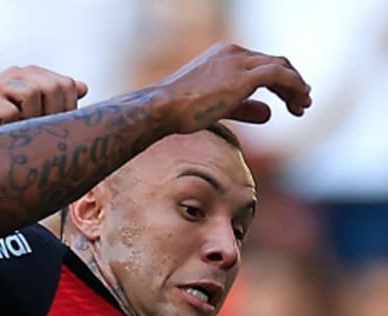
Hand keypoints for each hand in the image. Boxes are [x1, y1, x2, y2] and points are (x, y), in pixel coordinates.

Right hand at [0, 66, 88, 147]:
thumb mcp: (27, 106)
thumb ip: (52, 97)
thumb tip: (82, 87)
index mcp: (32, 73)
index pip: (66, 84)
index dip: (69, 108)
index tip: (61, 130)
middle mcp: (18, 73)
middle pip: (53, 87)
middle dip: (55, 114)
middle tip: (46, 135)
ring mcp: (0, 84)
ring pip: (34, 95)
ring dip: (35, 119)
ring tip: (28, 134)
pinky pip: (10, 112)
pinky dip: (14, 126)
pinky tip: (9, 136)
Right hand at [154, 42, 311, 132]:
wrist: (161, 107)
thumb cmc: (179, 110)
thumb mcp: (217, 106)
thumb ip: (244, 107)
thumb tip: (269, 113)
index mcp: (224, 55)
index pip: (260, 63)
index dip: (279, 81)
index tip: (288, 99)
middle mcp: (234, 53)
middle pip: (275, 63)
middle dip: (292, 82)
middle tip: (302, 103)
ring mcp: (239, 62)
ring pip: (281, 67)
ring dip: (297, 86)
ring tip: (303, 105)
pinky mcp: (243, 77)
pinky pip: (280, 76)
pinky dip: (294, 87)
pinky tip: (300, 102)